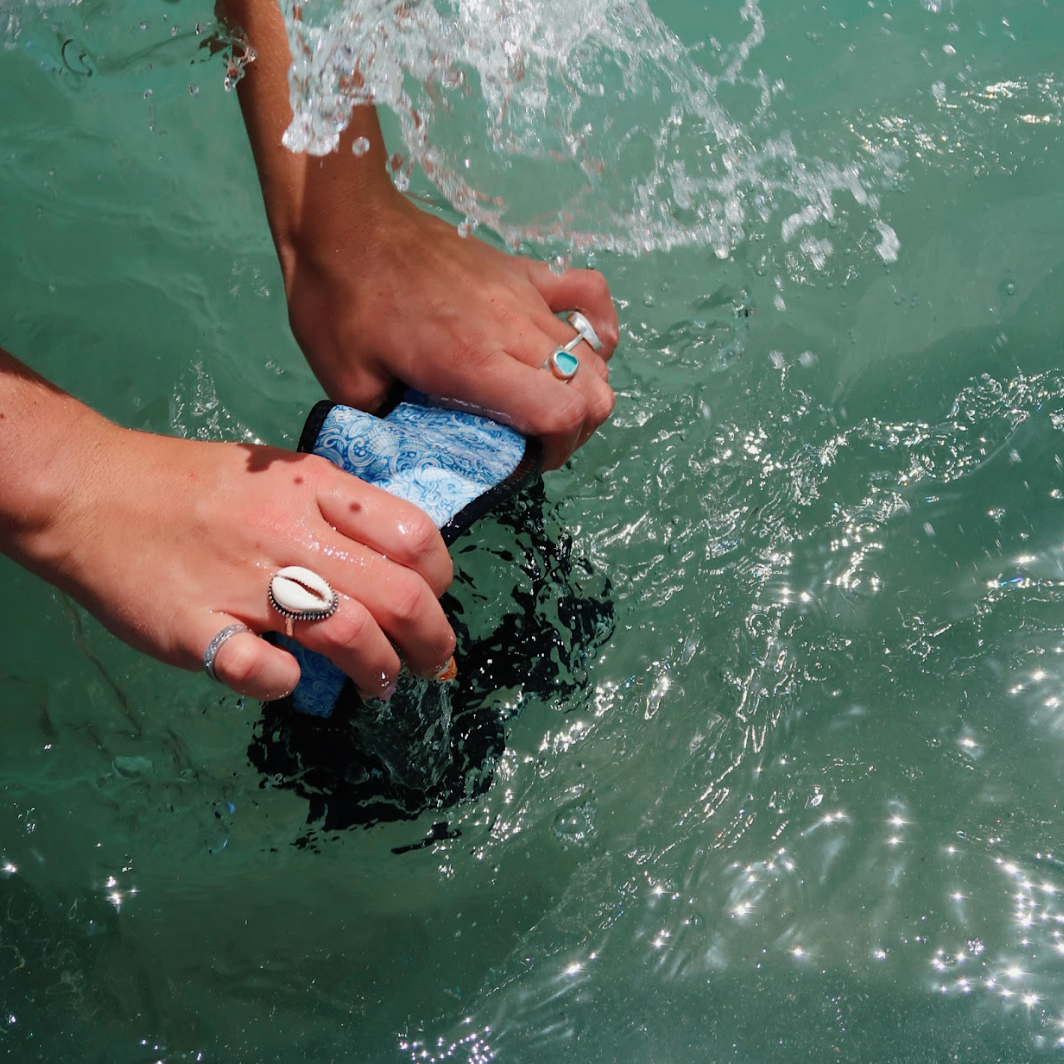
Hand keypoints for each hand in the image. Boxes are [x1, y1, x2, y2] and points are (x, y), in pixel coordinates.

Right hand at [25, 421, 455, 700]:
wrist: (91, 493)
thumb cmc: (196, 487)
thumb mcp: (280, 474)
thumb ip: (339, 513)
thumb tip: (401, 568)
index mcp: (315, 487)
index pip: (415, 537)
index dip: (441, 581)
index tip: (431, 602)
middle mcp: (289, 531)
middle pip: (398, 595)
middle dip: (430, 640)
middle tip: (426, 662)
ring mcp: (242, 582)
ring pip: (348, 634)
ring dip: (378, 670)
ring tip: (377, 684)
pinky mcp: (195, 628)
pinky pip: (262, 670)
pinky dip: (286, 682)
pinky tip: (287, 678)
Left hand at [226, 0, 617, 469]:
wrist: (344, 221)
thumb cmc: (339, 301)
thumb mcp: (348, 383)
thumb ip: (388, 427)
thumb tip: (407, 453)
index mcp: (474, 362)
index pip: (562, 414)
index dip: (555, 452)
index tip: (523, 461)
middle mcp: (514, 330)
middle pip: (594, 392)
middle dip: (575, 432)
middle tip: (535, 440)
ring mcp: (525, 296)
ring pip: (597, 354)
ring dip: (584, 391)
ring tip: (548, 403)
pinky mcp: (523, 271)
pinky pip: (590, 294)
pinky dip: (598, 327)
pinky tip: (580, 346)